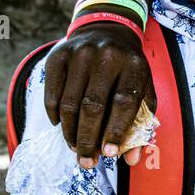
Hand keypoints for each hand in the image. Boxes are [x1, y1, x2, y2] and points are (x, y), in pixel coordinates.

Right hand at [43, 23, 155, 168]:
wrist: (107, 32)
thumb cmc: (128, 70)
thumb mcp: (143, 89)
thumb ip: (141, 122)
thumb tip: (130, 159)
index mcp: (134, 65)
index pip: (124, 103)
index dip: (116, 131)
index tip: (111, 154)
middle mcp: (106, 57)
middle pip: (93, 106)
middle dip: (89, 139)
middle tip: (87, 162)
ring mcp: (79, 54)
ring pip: (69, 103)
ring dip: (71, 132)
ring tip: (76, 148)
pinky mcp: (57, 56)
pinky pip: (51, 95)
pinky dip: (55, 117)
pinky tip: (62, 128)